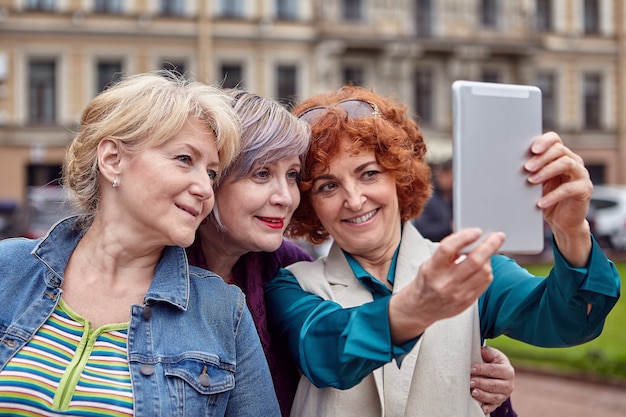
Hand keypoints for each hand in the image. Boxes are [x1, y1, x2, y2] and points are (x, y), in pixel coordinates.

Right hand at [389, 228, 504, 343]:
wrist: (421, 307)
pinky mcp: (467, 302)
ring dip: (489, 259)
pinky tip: (483, 266)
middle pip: (474, 262)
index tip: (476, 231)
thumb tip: (471, 238)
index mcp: (432, 270)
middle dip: (489, 246)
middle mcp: (445, 283)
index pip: (448, 249)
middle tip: (498, 237)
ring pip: (484, 272)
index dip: (464, 237)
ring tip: (486, 252)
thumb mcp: (429, 263)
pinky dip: (487, 271)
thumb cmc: (427, 280)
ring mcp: (458, 294)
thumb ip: (448, 252)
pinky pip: (485, 283)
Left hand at [470, 346, 514, 414]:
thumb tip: (480, 350)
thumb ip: (487, 352)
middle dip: (481, 383)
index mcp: (507, 370)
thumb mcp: (492, 355)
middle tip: (470, 382)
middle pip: (494, 385)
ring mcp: (504, 395)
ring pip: (493, 397)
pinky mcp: (499, 402)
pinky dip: (487, 408)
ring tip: (472, 392)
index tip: (471, 369)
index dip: (482, 369)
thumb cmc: (493, 362)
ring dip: (482, 395)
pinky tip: (481, 408)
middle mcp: (509, 384)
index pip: (493, 370)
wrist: (499, 373)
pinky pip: (493, 406)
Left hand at [525, 131, 592, 265]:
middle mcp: (574, 162)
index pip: (555, 140)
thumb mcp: (536, 183)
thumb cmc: (546, 198)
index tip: (532, 149)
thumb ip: (530, 171)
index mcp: (561, 156)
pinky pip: (568, 189)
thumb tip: (507, 164)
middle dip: (541, 158)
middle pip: (560, 150)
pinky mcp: (585, 190)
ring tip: (531, 181)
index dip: (544, 141)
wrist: (562, 221)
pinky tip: (540, 203)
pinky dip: (552, 195)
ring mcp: (581, 175)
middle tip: (527, 167)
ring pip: (566, 164)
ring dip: (546, 171)